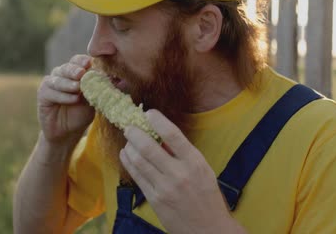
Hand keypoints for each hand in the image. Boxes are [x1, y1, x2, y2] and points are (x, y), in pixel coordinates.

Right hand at [37, 55, 94, 144]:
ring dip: (69, 83)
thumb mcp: (94, 100)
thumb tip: (120, 79)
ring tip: (78, 88)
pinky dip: (63, 96)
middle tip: (82, 73)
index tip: (90, 63)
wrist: (67, 132)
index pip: (78, 61)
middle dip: (75, 69)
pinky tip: (73, 99)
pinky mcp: (43, 94)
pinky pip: (51, 92)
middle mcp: (62, 74)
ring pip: (58, 79)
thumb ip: (101, 89)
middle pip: (67, 67)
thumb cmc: (81, 113)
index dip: (83, 61)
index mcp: (75, 72)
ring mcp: (51, 83)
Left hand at [119, 110, 245, 233]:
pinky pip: (136, 176)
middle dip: (134, 133)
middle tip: (129, 126)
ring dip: (129, 147)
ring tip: (128, 141)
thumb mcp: (203, 170)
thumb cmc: (207, 196)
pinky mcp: (155, 199)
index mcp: (195, 162)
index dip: (158, 120)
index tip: (149, 113)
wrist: (208, 229)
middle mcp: (179, 173)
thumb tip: (159, 135)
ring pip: (138, 160)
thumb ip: (183, 153)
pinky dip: (128, 162)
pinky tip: (126, 155)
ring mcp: (165, 187)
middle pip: (149, 147)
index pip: (173, 135)